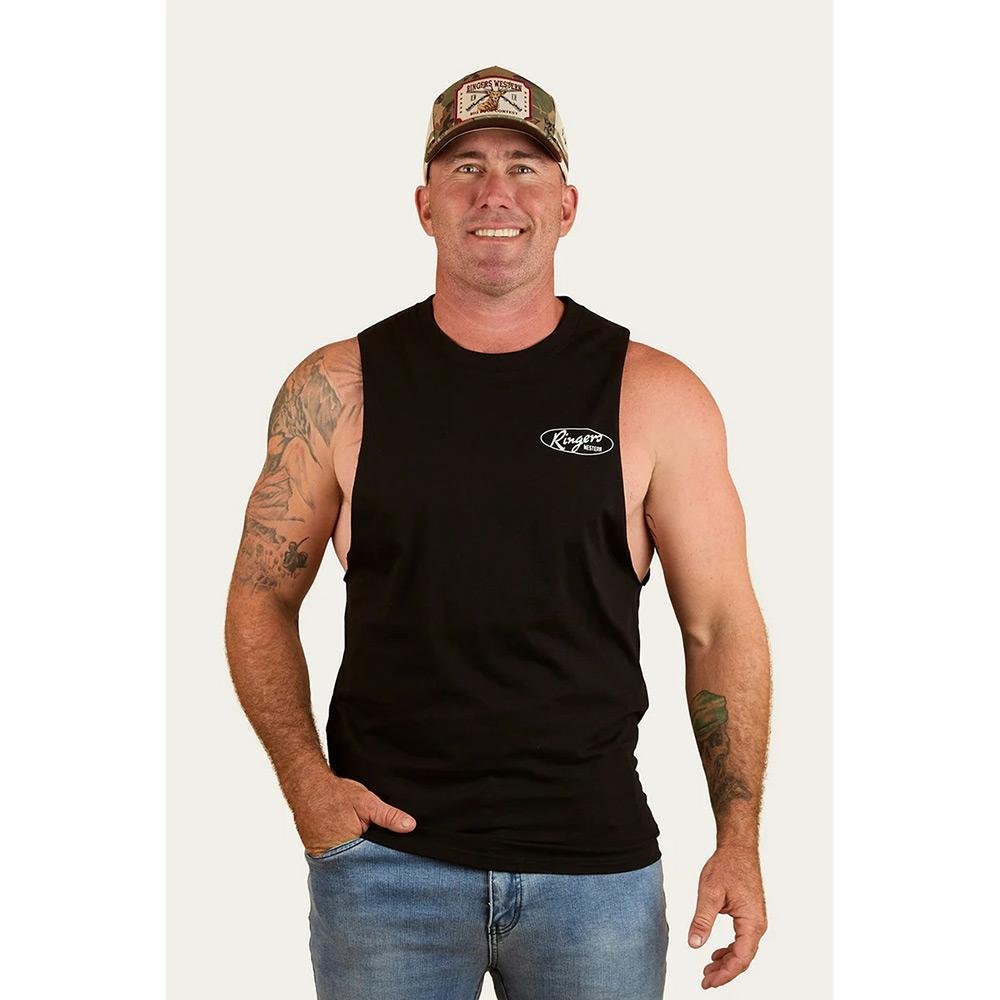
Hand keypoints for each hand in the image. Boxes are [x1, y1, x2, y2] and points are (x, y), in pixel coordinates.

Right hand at [292, 774, 416, 856]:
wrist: (306, 786)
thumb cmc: (335, 794)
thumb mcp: (367, 802)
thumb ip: (388, 816)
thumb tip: (410, 826)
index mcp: (347, 849)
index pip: (371, 864)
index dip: (383, 863)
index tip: (395, 865)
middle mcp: (334, 859)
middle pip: (360, 868)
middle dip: (371, 864)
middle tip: (382, 860)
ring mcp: (324, 858)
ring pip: (348, 865)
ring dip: (357, 860)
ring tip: (366, 852)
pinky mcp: (318, 854)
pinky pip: (337, 860)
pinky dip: (345, 855)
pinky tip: (352, 846)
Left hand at [687, 844, 766, 988]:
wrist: (738, 849)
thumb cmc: (727, 867)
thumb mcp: (709, 893)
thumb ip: (702, 920)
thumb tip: (694, 944)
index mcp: (752, 923)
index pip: (741, 958)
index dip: (725, 974)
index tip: (708, 982)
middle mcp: (757, 925)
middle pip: (743, 959)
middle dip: (724, 972)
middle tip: (705, 981)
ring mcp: (755, 920)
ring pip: (742, 950)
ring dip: (726, 962)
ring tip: (707, 970)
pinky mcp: (750, 916)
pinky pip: (742, 940)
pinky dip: (729, 950)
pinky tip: (716, 953)